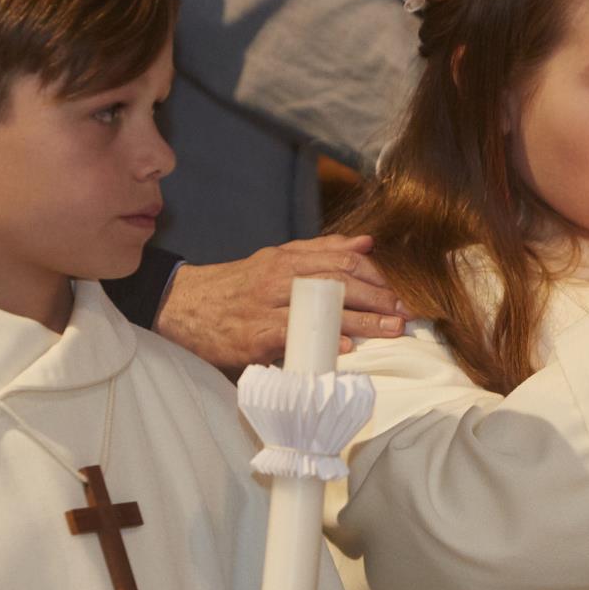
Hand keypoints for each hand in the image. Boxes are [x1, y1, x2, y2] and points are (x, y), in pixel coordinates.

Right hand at [153, 236, 411, 375]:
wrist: (182, 305)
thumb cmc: (237, 287)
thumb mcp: (276, 260)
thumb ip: (320, 252)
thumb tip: (366, 242)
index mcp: (288, 257)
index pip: (343, 258)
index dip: (377, 274)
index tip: (400, 290)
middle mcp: (281, 275)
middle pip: (340, 279)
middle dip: (379, 297)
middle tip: (406, 312)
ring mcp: (268, 304)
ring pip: (323, 305)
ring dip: (364, 319)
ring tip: (391, 329)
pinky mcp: (256, 333)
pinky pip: (295, 334)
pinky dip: (323, 339)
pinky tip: (347, 347)